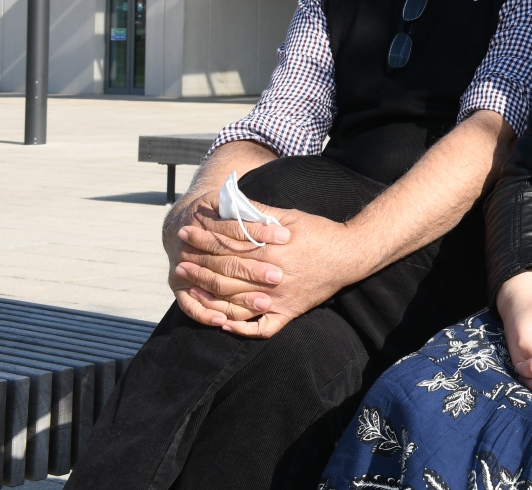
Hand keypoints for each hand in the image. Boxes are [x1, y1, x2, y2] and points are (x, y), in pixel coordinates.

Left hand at [175, 205, 356, 338]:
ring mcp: (279, 299)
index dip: (203, 239)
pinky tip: (223, 324)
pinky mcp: (289, 313)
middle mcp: (271, 277)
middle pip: (226, 275)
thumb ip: (259, 212)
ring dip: (210, 299)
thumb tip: (231, 202)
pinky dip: (241, 330)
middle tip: (180, 265)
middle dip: (199, 268)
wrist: (351, 255)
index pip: (226, 246)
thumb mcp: (290, 216)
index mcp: (270, 250)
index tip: (186, 234)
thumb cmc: (320, 232)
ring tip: (190, 291)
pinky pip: (261, 329)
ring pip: (236, 305)